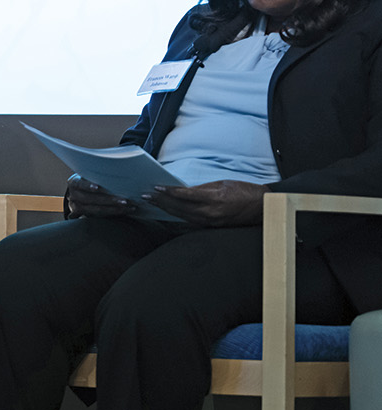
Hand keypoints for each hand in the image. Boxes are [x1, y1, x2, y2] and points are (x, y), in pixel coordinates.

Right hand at [65, 174, 137, 217]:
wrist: (80, 193)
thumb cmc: (90, 179)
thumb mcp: (89, 174)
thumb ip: (96, 173)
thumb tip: (113, 165)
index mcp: (74, 183)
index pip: (80, 184)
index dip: (88, 186)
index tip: (97, 187)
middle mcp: (73, 196)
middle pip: (91, 199)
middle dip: (108, 200)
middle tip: (124, 200)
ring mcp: (77, 207)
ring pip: (96, 210)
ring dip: (113, 209)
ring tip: (127, 207)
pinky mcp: (84, 215)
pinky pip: (99, 216)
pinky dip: (113, 213)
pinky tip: (124, 211)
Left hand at [145, 180, 268, 226]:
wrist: (263, 207)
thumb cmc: (244, 191)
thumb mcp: (222, 183)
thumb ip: (202, 188)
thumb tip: (183, 189)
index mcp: (214, 198)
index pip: (185, 195)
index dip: (169, 191)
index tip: (156, 187)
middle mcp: (211, 212)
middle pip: (180, 207)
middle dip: (162, 201)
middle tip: (147, 196)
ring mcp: (211, 221)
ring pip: (183, 216)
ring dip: (167, 209)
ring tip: (153, 203)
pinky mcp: (212, 226)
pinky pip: (191, 221)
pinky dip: (178, 216)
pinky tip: (168, 212)